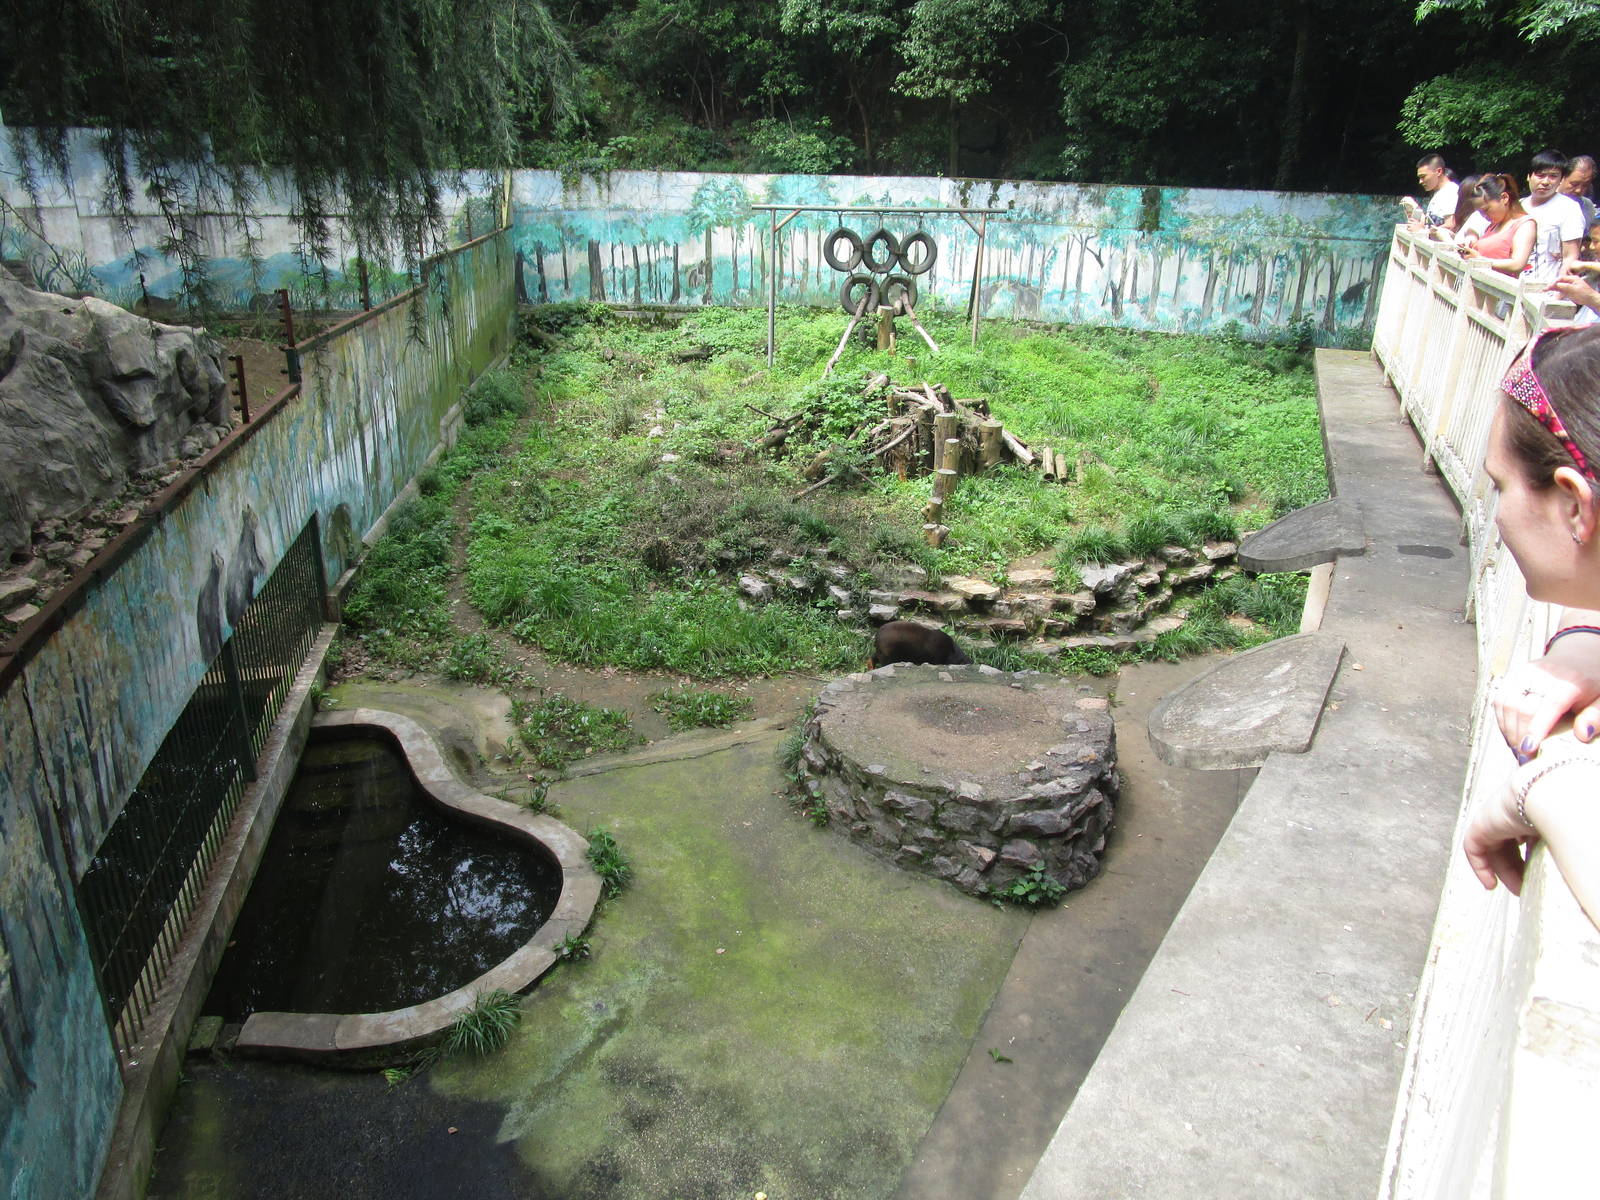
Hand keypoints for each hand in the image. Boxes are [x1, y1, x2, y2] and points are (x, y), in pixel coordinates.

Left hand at [1463, 748, 1599, 929]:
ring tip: (1517, 889)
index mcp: (1538, 808)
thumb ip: (1572, 852)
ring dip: (1504, 871)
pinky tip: (1490, 884)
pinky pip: (1474, 847)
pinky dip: (1481, 867)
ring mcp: (1497, 814)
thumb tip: (1586, 877)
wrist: (1550, 793)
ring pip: (1495, 847)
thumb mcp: (1571, 836)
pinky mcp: (1481, 822)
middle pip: (1512, 843)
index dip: (1533, 856)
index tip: (1540, 875)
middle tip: (1529, 888)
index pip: (1531, 836)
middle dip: (1519, 868)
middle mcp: (1516, 809)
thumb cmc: (1572, 811)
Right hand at [1495, 630, 1599, 758]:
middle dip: (1519, 735)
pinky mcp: (1512, 676)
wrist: (1578, 656)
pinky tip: (1511, 734)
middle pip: (1521, 706)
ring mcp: (1523, 673)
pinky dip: (1502, 721)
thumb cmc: (1592, 683)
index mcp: (1569, 680)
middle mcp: (1542, 673)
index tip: (1529, 748)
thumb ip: (1595, 717)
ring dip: (1508, 730)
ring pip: (1505, 703)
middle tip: (1524, 758)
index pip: (1549, 704)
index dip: (1536, 727)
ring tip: (1517, 749)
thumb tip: (1583, 735)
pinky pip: (1499, 700)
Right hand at [1548, 272, 1599, 312]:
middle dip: (1551, 285)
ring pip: (1559, 287)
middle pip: (1559, 282)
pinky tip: (1553, 296)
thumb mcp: (1573, 290)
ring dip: (1553, 289)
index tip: (1548, 287)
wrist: (1591, 300)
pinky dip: (1557, 293)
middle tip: (1544, 289)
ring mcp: (1570, 286)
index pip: (1560, 278)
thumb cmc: (1585, 294)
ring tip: (1545, 291)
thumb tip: (1554, 285)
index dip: (1553, 282)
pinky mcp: (1570, 291)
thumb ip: (1563, 286)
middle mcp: (1571, 281)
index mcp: (1573, 278)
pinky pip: (1561, 291)